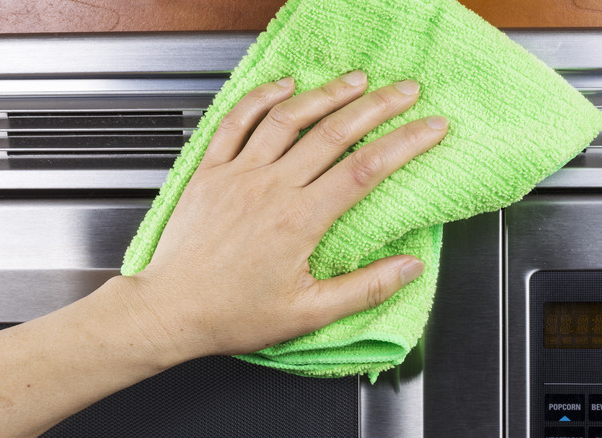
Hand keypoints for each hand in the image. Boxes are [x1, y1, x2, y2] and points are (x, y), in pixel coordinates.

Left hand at [122, 71, 448, 363]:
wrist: (170, 310)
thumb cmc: (233, 313)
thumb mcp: (308, 313)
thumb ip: (364, 288)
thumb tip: (410, 267)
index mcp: (299, 220)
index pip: (365, 169)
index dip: (405, 143)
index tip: (431, 127)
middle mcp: (271, 187)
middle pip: (335, 132)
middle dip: (378, 105)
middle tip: (406, 90)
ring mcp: (238, 173)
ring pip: (289, 118)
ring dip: (328, 94)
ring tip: (357, 80)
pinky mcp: (211, 171)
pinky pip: (237, 121)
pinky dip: (262, 98)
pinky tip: (284, 86)